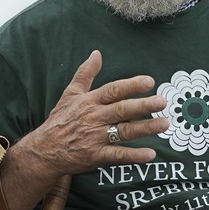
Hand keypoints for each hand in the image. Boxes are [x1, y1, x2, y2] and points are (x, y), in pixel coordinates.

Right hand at [24, 49, 169, 177]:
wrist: (44, 150)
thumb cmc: (60, 121)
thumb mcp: (70, 94)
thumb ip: (85, 73)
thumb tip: (96, 53)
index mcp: (89, 101)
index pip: (113, 90)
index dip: (131, 85)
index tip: (149, 81)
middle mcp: (94, 118)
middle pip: (121, 109)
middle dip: (143, 105)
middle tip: (163, 101)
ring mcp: (95, 137)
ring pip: (123, 131)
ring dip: (145, 128)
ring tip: (164, 124)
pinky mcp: (96, 155)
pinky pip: (117, 155)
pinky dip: (134, 155)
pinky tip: (150, 154)